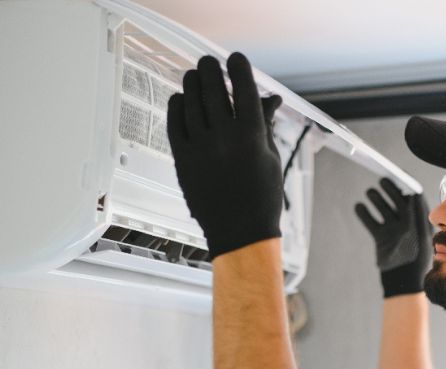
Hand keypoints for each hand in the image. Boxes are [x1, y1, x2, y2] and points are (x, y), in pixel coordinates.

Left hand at [166, 53, 283, 260]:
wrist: (240, 232)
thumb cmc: (261, 197)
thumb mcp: (271, 158)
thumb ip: (264, 124)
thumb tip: (270, 99)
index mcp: (252, 136)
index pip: (244, 88)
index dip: (238, 67)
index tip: (235, 59)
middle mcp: (225, 139)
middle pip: (213, 89)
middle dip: (211, 69)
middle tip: (209, 62)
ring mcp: (201, 149)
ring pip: (191, 103)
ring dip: (192, 83)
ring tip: (194, 75)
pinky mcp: (183, 160)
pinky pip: (175, 124)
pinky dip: (177, 106)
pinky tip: (180, 99)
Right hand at [355, 179, 431, 297]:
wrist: (402, 283)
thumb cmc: (415, 260)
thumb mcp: (419, 234)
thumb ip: (416, 214)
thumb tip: (413, 193)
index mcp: (420, 221)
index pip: (415, 198)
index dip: (408, 186)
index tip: (400, 176)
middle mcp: (407, 224)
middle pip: (398, 201)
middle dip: (390, 190)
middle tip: (382, 180)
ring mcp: (394, 231)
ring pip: (384, 210)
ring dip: (377, 200)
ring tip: (369, 192)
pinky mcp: (382, 239)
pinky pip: (372, 223)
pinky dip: (364, 214)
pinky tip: (358, 206)